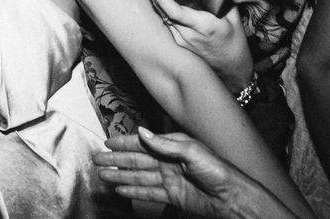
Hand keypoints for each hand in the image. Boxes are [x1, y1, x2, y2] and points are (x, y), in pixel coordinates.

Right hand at [93, 128, 294, 218]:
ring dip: (120, 176)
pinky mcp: (172, 196)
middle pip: (136, 160)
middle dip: (116, 160)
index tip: (107, 142)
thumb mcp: (190, 151)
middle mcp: (168, 162)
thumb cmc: (218, 170)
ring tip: (103, 176)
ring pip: (138, 177)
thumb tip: (141, 131)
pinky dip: (134, 191)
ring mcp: (169, 179)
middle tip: (97, 160)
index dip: (124, 142)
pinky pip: (148, 193)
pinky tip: (121, 190)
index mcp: (172, 146)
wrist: (232, 198)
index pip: (143, 143)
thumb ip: (163, 143)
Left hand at [147, 0, 252, 90]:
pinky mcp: (177, 42)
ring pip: (162, 14)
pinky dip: (163, 6)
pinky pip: (166, 20)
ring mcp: (180, 40)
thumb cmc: (235, 44)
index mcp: (202, 27)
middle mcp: (187, 35)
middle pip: (162, 10)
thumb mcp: (233, 18)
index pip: (174, 11)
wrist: (232, 71)